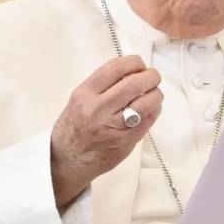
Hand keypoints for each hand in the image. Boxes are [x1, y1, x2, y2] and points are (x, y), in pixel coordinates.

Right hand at [50, 55, 162, 205]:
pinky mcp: (125, 142)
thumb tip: (132, 71)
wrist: (67, 160)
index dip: (134, 62)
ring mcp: (112, 127)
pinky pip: (148, 120)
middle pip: (134, 84)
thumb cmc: (74, 128)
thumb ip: (103, 85)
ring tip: (154, 93)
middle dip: (150, 76)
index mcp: (85, 94)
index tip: (139, 64)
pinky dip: (155, 110)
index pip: (115, 69)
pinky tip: (152, 108)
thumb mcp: (80, 99)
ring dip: (156, 94)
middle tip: (153, 76)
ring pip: (145, 103)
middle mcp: (98, 109)